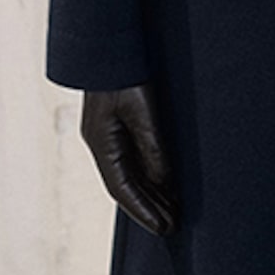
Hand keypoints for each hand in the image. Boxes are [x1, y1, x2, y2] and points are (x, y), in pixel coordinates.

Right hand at [80, 82, 179, 236]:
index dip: (143, 211)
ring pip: (129, 176)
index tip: (163, 229)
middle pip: (125, 187)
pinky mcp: (115, 128)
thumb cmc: (125, 74)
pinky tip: (164, 185)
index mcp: (102, 143)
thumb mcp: (143, 110)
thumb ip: (154, 146)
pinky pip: (132, 161)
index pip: (123, 189)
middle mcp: (101, 145)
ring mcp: (106, 137)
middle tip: (173, 227)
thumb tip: (164, 181)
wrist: (109, 46)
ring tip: (173, 213)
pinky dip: (148, 176)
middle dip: (148, 209)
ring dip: (150, 195)